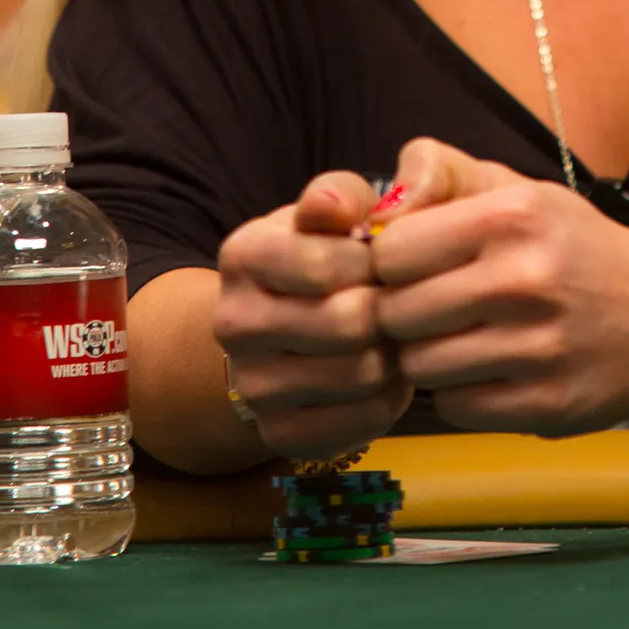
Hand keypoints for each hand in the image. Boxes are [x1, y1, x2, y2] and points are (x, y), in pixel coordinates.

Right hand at [215, 170, 411, 461]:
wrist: (282, 327)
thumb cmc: (324, 254)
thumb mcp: (331, 209)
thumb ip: (340, 194)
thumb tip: (338, 208)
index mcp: (243, 255)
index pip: (328, 263)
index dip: (375, 261)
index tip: (380, 260)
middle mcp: (233, 323)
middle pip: (349, 324)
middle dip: (388, 309)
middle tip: (395, 301)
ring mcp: (252, 386)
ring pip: (362, 375)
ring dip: (394, 353)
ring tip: (390, 334)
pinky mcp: (280, 434)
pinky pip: (363, 422)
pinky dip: (388, 397)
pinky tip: (380, 372)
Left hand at [371, 137, 628, 433]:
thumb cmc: (575, 247)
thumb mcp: (519, 188)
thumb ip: (440, 177)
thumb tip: (374, 208)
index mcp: (514, 215)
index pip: (391, 250)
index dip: (391, 261)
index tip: (412, 265)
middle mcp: (526, 279)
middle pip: (396, 314)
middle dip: (403, 312)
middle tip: (432, 307)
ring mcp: (538, 349)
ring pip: (419, 367)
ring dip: (429, 357)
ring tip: (462, 339)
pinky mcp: (546, 407)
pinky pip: (454, 409)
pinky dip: (461, 394)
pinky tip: (490, 369)